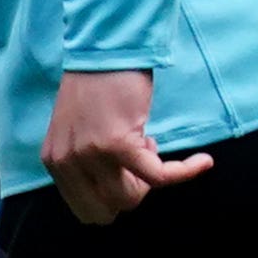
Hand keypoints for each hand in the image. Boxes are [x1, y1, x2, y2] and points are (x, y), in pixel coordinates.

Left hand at [42, 67, 213, 224]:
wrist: (106, 47)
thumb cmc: (97, 85)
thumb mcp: (78, 132)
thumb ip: (87, 162)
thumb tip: (120, 188)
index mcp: (55, 161)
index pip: (86, 210)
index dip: (114, 198)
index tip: (125, 173)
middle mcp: (67, 161)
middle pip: (110, 209)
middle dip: (133, 191)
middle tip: (138, 159)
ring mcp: (90, 154)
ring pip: (131, 198)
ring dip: (148, 178)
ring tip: (147, 141)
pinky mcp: (118, 144)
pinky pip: (159, 177)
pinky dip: (185, 171)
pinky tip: (202, 161)